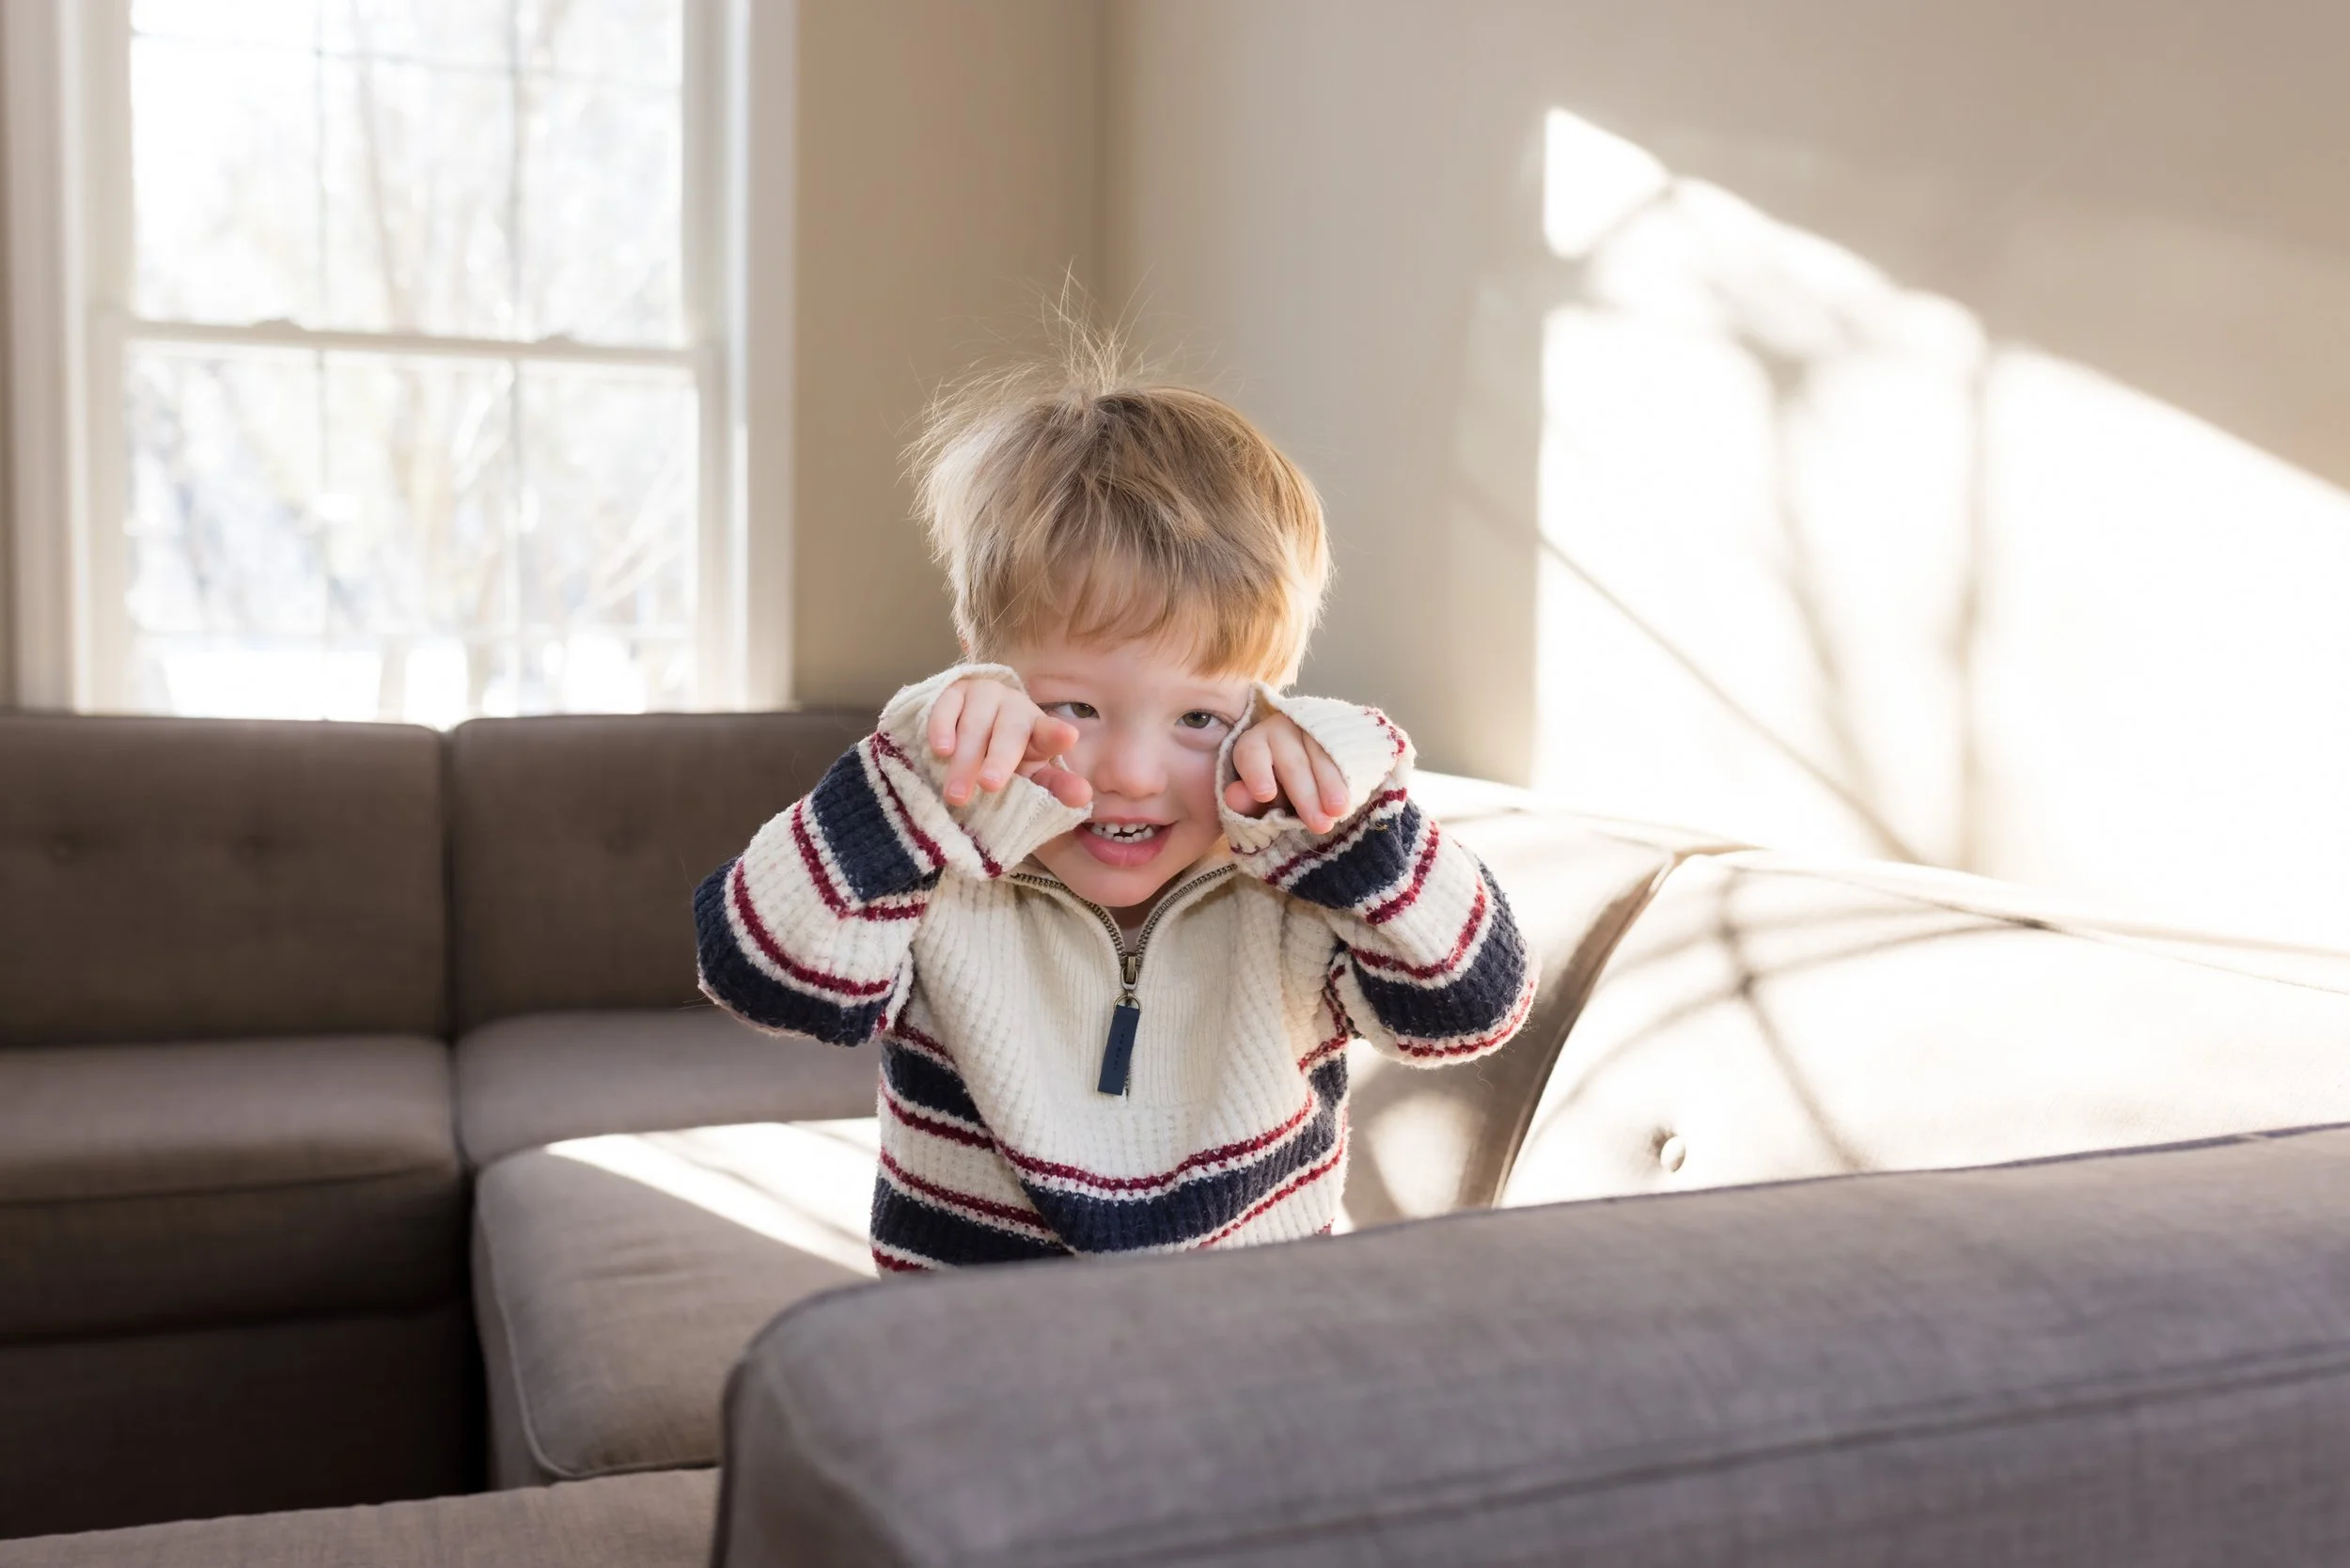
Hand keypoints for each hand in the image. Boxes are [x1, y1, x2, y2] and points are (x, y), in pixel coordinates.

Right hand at [927, 679, 1092, 809]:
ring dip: (965, 759)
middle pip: (1009, 732)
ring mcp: (982, 696)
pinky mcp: (953, 692)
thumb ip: (1054, 786)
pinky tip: (940, 750)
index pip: (1050, 732)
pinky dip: (942, 728)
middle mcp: (1013, 707)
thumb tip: (1083, 797)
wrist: (966, 730)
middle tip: (990, 787)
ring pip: (975, 724)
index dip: (1057, 735)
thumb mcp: (1031, 775)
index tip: (1068, 737)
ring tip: (956, 794)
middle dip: (999, 759)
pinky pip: (946, 707)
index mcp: (1038, 729)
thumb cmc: (1006, 758)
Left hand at [1224, 712, 1348, 832]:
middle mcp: (1282, 728)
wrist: (1315, 774)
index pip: (1251, 753)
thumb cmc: (1281, 791)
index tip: (1265, 794)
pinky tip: (1355, 793)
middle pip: (1292, 761)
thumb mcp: (1261, 801)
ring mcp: (1313, 726)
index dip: (1257, 773)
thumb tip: (1233, 797)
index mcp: (1255, 744)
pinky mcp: (1339, 729)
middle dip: (1305, 794)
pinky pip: (1345, 748)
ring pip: (1322, 753)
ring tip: (1338, 811)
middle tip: (1319, 824)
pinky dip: (1349, 772)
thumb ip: (1246, 801)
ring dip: (1331, 784)